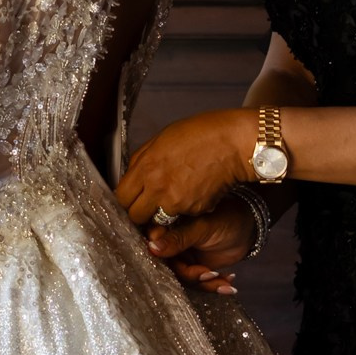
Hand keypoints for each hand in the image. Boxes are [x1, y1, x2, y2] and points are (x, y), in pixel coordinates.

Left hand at [116, 109, 256, 225]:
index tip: (131, 199)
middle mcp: (157, 188)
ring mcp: (176, 202)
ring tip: (175, 196)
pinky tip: (194, 192)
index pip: (121, 197)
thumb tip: (132, 174)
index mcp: (146, 167)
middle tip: (149, 205)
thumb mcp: (162, 138)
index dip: (126, 200)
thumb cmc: (202, 134)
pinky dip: (186, 210)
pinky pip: (183, 216)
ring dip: (162, 214)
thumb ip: (143, 159)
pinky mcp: (194, 211)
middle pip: (136, 216)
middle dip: (140, 212)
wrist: (234, 143)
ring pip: (158, 220)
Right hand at [145, 197, 256, 294]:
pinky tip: (228, 281)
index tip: (186, 267)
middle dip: (192, 275)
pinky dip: (214, 284)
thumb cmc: (226, 218)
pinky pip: (198, 282)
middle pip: (170, 268)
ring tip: (223, 280)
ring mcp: (183, 257)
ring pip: (185, 278)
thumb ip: (178, 239)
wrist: (250, 228)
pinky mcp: (196, 267)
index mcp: (168, 228)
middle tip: (209, 274)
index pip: (155, 248)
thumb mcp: (201, 228)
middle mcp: (171, 244)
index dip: (165, 262)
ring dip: (205, 283)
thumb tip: (151, 248)